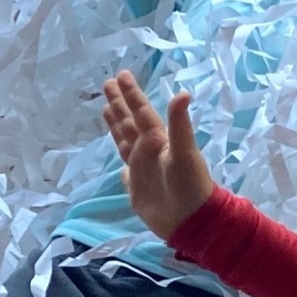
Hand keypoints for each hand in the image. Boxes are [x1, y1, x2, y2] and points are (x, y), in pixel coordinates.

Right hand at [102, 72, 214, 239]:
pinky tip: (117, 151)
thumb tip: (183, 92)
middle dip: (119, 104)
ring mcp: (141, 168)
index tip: (120, 75)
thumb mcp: (185, 152)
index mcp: (159, 139)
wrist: (190, 221)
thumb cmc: (191, 185)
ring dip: (116, 124)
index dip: (131, 95)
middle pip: (130, 122)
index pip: (142, 112)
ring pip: (124, 140)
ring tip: (106, 107)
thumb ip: (179, 124)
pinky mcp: (136, 186)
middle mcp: (149, 150)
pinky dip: (120, 157)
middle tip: (107, 83)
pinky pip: (124, 167)